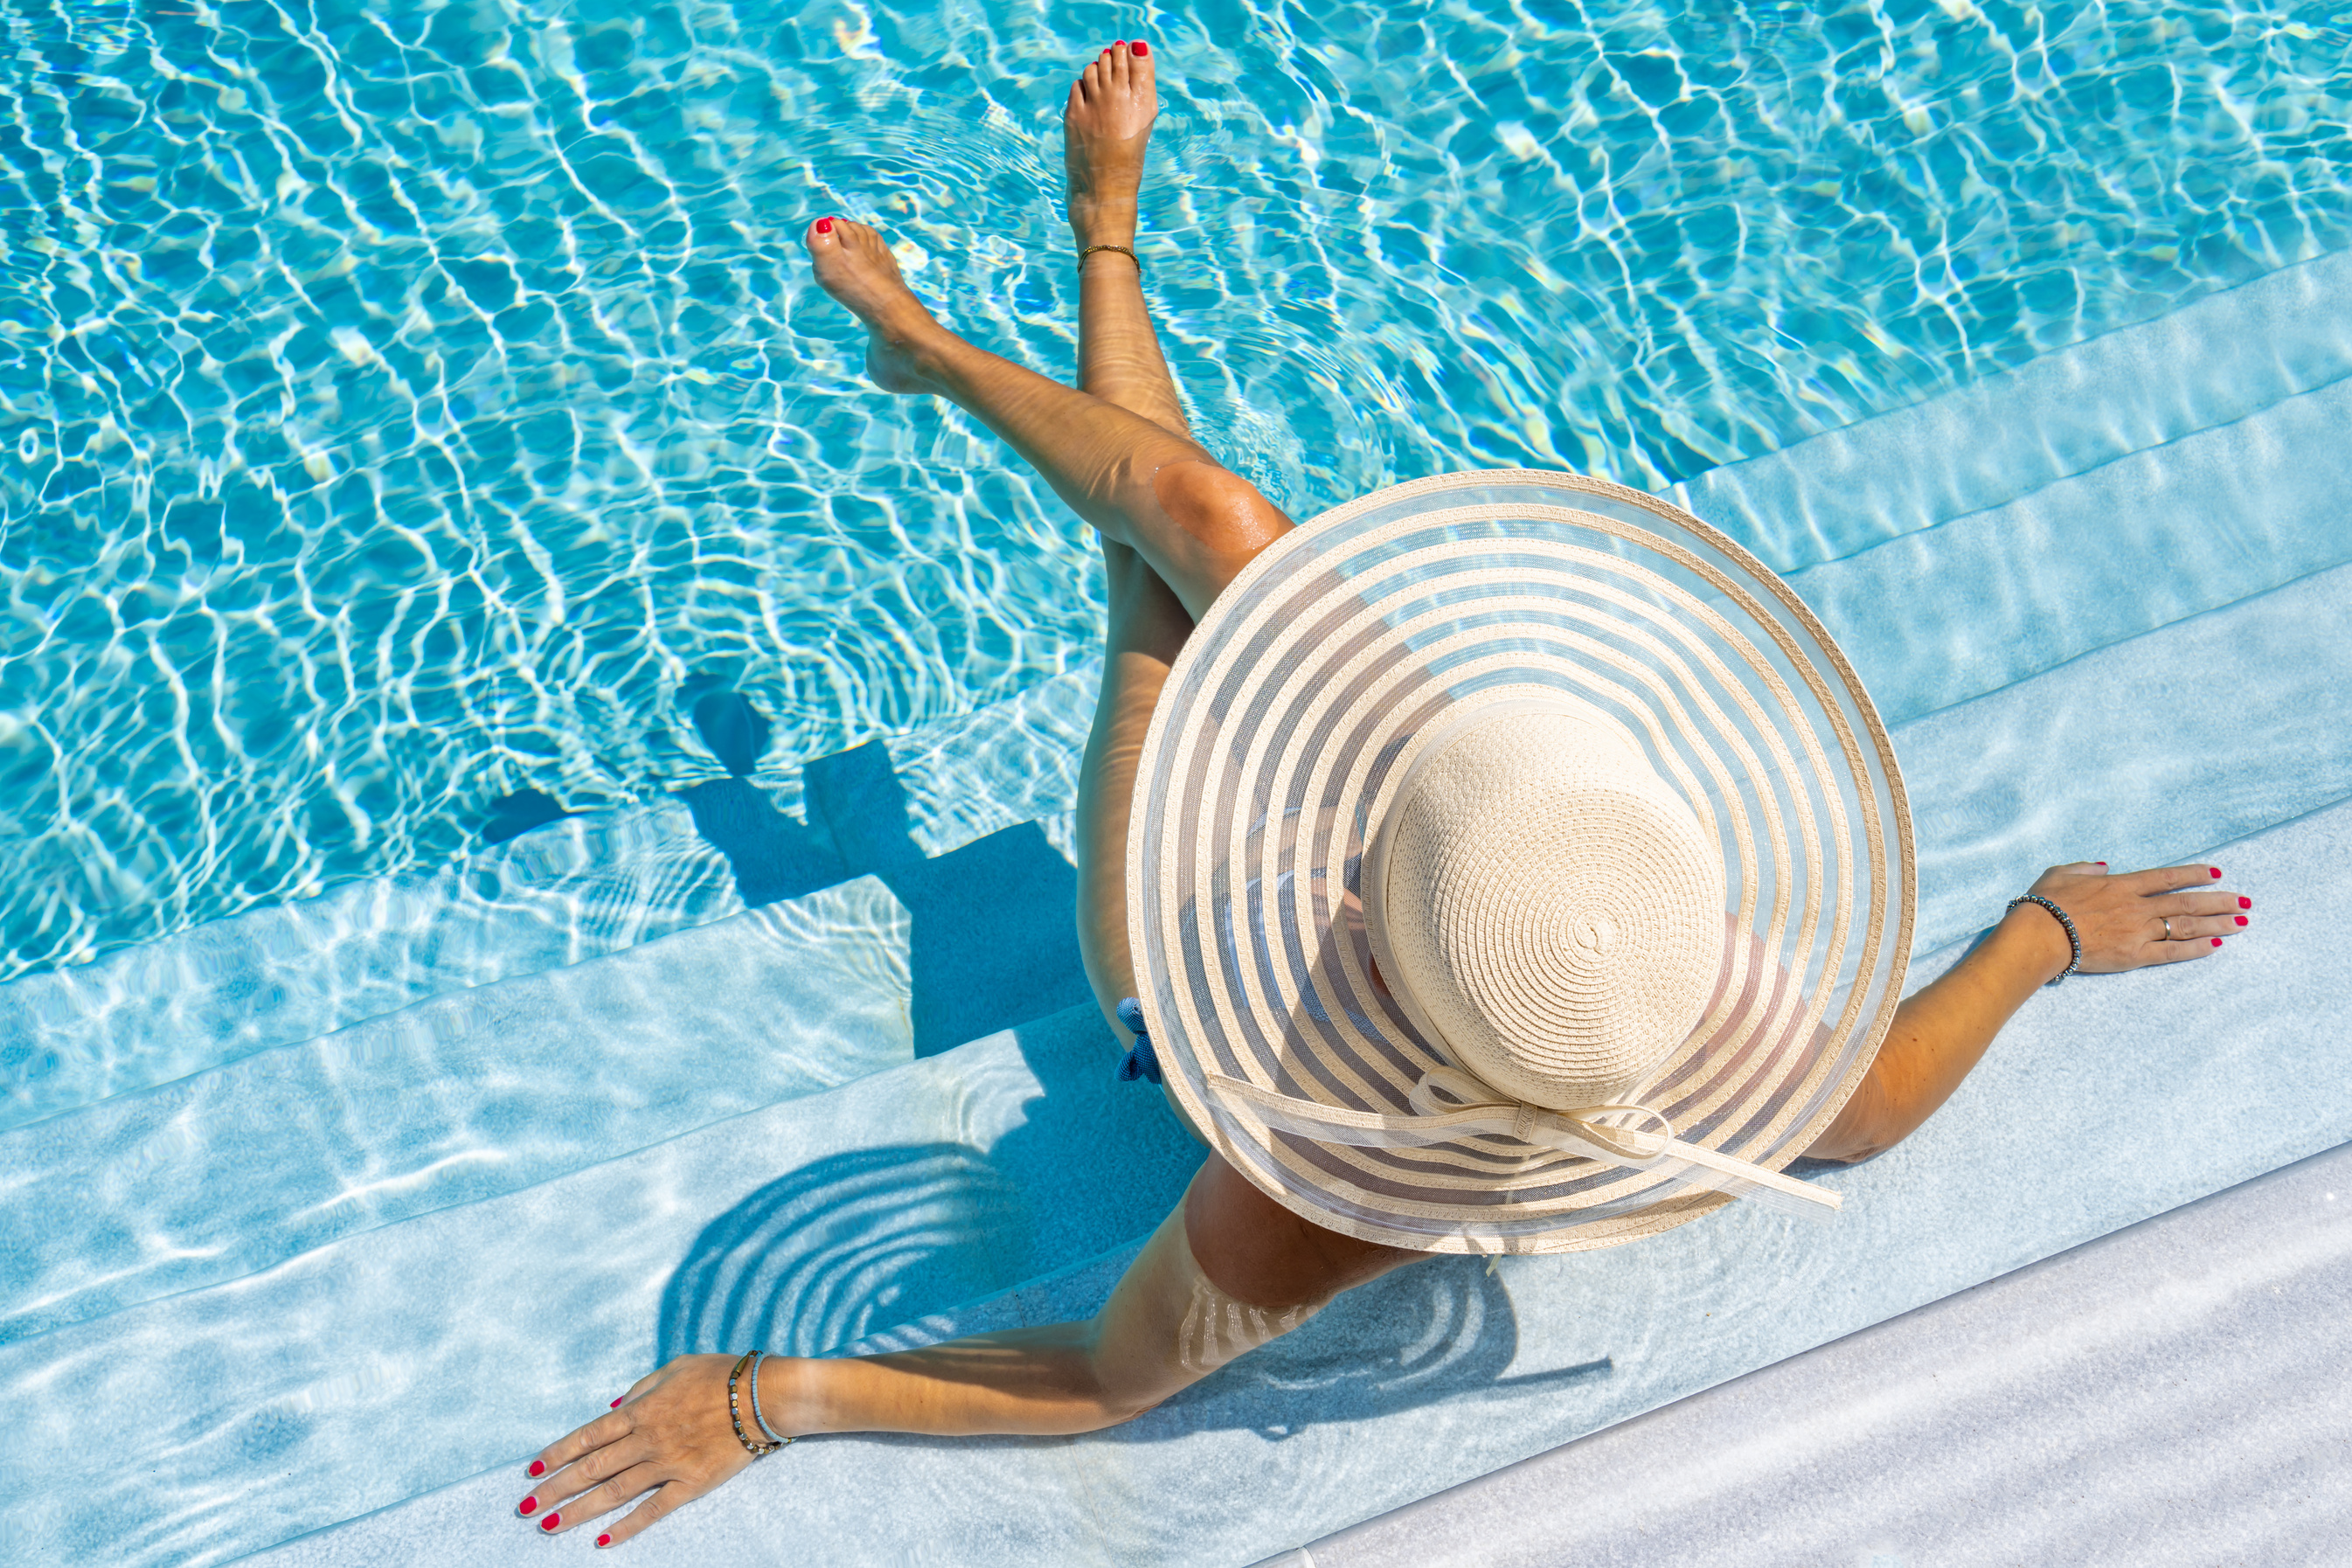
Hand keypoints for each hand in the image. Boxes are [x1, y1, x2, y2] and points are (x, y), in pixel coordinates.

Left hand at [515, 1353, 769, 1547]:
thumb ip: (640, 1389)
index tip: (533, 1470)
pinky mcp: (690, 1484)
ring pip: (614, 1492)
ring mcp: (667, 1464)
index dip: (558, 1454)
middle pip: (592, 1468)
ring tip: (550, 1526)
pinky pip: (653, 1509)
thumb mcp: (674, 1367)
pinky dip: (628, 1526)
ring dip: (579, 1511)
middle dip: (555, 1488)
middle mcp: (647, 1439)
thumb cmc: (720, 1375)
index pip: (588, 1436)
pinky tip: (604, 1540)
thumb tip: (613, 1409)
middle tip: (526, 1507)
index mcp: (641, 1409)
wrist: (763, 1396)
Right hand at [2011, 860, 2248, 976]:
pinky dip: (2195, 949)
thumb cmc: (2045, 903)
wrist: (2039, 935)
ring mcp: (2138, 931)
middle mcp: (2137, 906)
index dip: (2194, 874)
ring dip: (2217, 924)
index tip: (2217, 873)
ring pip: (2186, 926)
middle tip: (2244, 901)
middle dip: (2219, 901)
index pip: (2167, 877)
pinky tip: (2215, 946)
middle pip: (2187, 902)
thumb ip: (2085, 868)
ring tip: (2242, 923)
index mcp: (2121, 885)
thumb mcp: (2060, 873)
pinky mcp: (2134, 956)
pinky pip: (2172, 952)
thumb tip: (2103, 866)